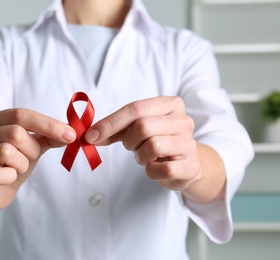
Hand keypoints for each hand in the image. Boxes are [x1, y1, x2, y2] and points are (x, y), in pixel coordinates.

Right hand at [0, 108, 75, 209]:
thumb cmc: (11, 163)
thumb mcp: (32, 146)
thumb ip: (48, 137)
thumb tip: (71, 132)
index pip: (20, 115)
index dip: (47, 124)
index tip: (70, 135)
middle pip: (14, 133)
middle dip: (32, 149)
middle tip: (30, 158)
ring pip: (5, 152)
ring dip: (21, 164)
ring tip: (16, 168)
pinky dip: (8, 177)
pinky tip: (8, 177)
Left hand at [85, 96, 200, 190]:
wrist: (186, 164)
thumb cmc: (158, 141)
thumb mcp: (137, 129)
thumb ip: (114, 129)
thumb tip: (89, 135)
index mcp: (170, 104)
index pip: (135, 108)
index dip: (110, 123)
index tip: (90, 135)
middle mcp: (183, 121)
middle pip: (143, 126)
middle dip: (129, 140)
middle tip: (131, 146)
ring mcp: (189, 144)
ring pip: (153, 146)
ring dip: (140, 156)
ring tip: (146, 156)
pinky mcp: (191, 166)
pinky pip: (162, 169)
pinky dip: (151, 172)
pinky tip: (154, 168)